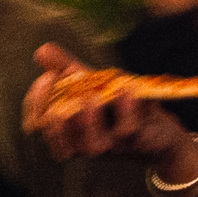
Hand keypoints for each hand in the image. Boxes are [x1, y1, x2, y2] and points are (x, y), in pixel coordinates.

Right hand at [22, 44, 189, 167]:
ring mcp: (111, 146)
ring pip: (91, 143)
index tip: (48, 76)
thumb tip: (42, 51)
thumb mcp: (92, 86)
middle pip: (61, 135)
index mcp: (68, 131)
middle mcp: (84, 144)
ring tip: (91, 95)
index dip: (37, 100)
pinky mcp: (137, 142)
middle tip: (62, 82)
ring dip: (89, 118)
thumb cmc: (120, 109)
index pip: (39, 122)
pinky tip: (126, 88)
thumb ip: (66, 70)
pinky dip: (126, 109)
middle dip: (57, 109)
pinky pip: (127, 131)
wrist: (160, 133)